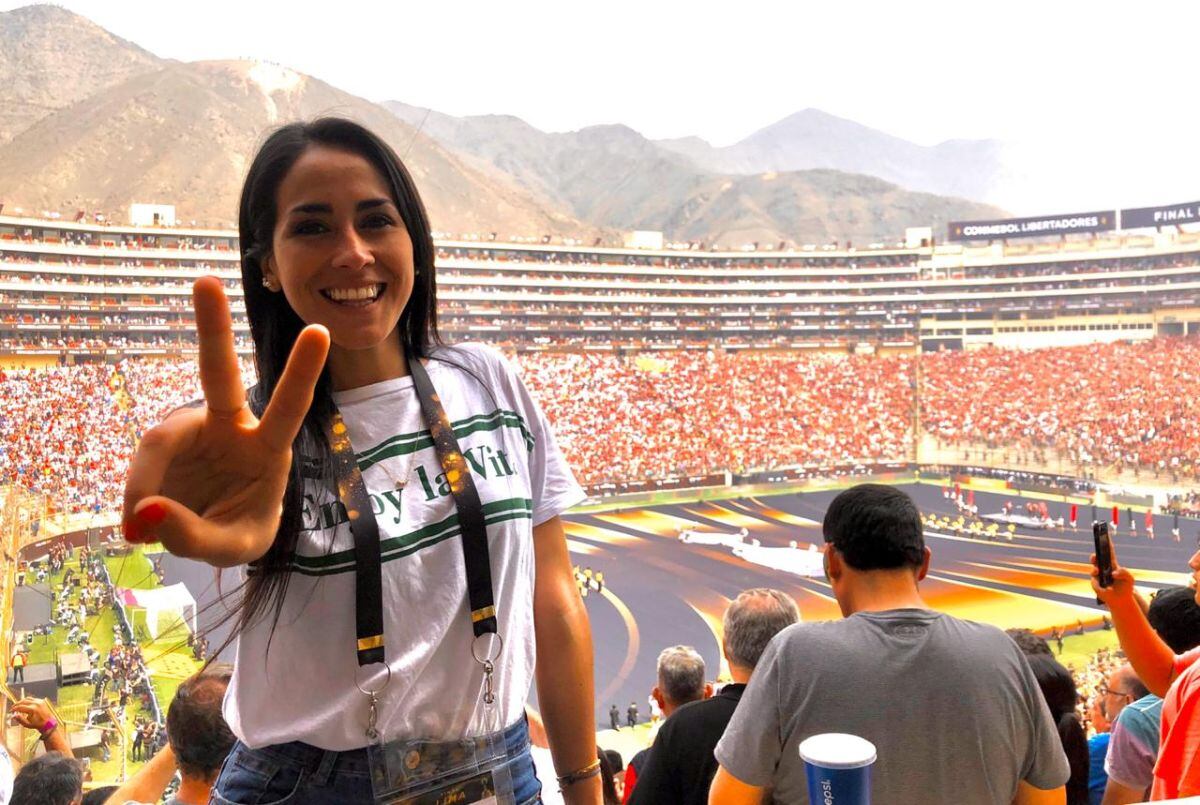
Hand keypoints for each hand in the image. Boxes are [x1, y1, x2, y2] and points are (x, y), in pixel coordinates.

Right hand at [11, 697, 53, 731]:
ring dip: (21, 701)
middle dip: (16, 704)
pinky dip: (27, 701)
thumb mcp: (27, 724)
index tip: (10, 711)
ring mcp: (39, 701)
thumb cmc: (37, 724)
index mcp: (32, 709)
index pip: (20, 707)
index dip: (14, 709)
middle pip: (23, 701)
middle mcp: (36, 704)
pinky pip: (32, 698)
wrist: (48, 722)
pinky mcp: (41, 700)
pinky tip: (24, 704)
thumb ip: (20, 720)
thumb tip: (13, 715)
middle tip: (12, 708)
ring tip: (17, 706)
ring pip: (27, 698)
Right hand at [122, 277, 329, 566]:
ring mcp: (191, 432)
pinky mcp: (160, 446)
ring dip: (145, 486)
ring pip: (159, 443)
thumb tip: (146, 512)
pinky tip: (137, 524)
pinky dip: (135, 498)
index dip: (302, 371)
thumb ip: (194, 536)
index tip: (319, 329)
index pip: (289, 407)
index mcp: (267, 447)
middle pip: (218, 374)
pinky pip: (142, 467)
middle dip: (213, 329)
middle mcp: (229, 427)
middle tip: (206, 282)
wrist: (210, 535)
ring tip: (141, 530)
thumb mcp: (232, 548)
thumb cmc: (239, 531)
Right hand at [1090, 540, 1136, 605]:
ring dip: (1095, 570)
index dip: (1106, 542)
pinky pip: (1095, 582)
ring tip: (1097, 571)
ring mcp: (1098, 576)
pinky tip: (1105, 587)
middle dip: (1094, 556)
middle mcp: (1103, 568)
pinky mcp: (1095, 584)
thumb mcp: (1129, 579)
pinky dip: (1100, 584)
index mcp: (1112, 564)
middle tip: (1095, 557)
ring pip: (1093, 569)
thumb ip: (1124, 573)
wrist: (1120, 600)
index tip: (1103, 533)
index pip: (1108, 551)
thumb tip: (1113, 573)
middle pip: (1096, 558)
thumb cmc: (1125, 587)